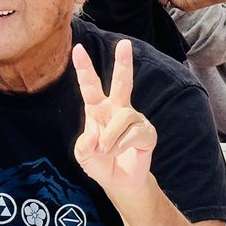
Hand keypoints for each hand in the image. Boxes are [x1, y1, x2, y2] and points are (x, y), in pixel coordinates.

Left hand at [73, 41, 156, 195]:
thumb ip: (83, 146)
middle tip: (125, 43)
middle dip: (123, 63)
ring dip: (111, 138)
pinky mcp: (147, 131)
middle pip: (122, 82)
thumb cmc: (100, 163)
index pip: (90, 86)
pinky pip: (134, 133)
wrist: (120, 182)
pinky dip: (122, 146)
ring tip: (107, 151)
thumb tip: (94, 135)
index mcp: (97, 109)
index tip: (78, 49)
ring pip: (122, 118)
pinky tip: (122, 151)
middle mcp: (117, 108)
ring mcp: (134, 118)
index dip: (84, 68)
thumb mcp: (84, 156)